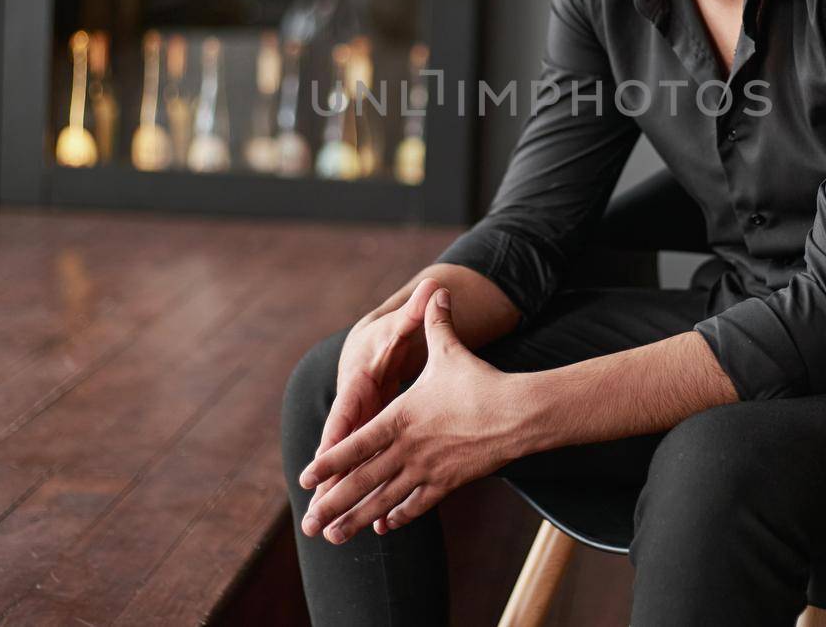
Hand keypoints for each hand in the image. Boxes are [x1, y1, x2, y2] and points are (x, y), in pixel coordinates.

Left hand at [298, 286, 527, 544]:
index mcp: (400, 418)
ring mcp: (427, 469)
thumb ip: (435, 322)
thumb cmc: (480, 381)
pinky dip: (397, 516)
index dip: (328, 462)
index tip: (306, 478)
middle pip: (362, 481)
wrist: (518, 414)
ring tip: (335, 537)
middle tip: (310, 524)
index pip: (355, 444)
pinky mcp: (448, 483)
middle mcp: (407, 448)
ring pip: (384, 500)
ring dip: (358, 519)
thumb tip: (436, 288)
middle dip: (333, 503)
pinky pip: (416, 505)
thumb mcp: (450, 350)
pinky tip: (383, 527)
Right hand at [307, 279, 437, 514]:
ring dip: (338, 498)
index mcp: (358, 384)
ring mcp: (361, 430)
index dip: (333, 438)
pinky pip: (365, 472)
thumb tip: (437, 285)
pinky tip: (363, 525)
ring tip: (325, 532)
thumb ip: (419, 311)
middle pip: (339, 451)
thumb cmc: (387, 337)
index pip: (345, 412)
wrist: (372, 347)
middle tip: (312, 513)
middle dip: (326, 483)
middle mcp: (354, 411)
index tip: (322, 461)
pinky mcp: (371, 442)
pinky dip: (363, 496)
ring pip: (349, 469)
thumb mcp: (403, 325)